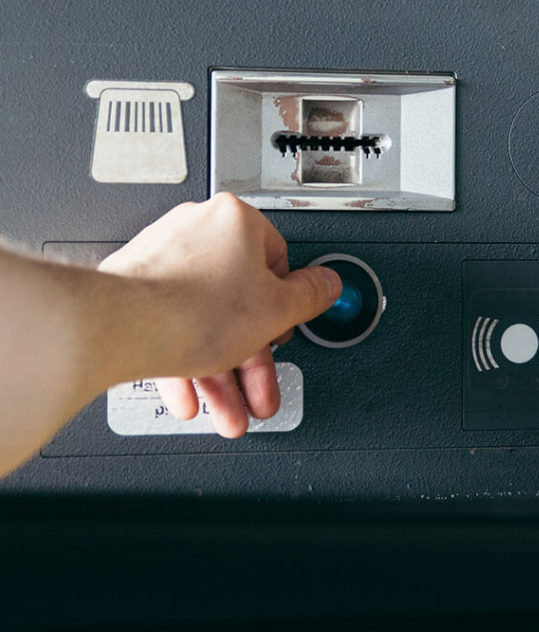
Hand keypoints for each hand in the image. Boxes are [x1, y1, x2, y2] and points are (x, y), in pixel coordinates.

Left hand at [98, 193, 340, 436]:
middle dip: (251, 356)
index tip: (283, 330)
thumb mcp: (277, 311)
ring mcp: (163, 257)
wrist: (117, 328)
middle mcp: (198, 230)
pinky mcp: (134, 286)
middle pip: (239, 300)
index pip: (278, 262)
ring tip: (228, 409)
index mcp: (237, 221)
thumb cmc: (191, 311)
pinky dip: (185, 361)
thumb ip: (311, 297)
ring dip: (221, 371)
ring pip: (204, 319)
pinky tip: (190, 395)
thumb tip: (329, 283)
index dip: (284, 306)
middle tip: (258, 386)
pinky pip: (171, 324)